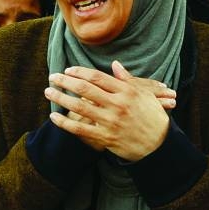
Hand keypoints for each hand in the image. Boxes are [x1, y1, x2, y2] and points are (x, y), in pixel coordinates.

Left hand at [45, 60, 172, 160]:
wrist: (159, 145)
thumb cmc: (152, 117)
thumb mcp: (145, 94)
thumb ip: (127, 79)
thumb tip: (115, 64)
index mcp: (126, 91)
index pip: (97, 77)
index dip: (80, 72)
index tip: (68, 70)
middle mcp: (117, 105)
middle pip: (84, 89)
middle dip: (65, 81)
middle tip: (53, 77)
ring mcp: (111, 121)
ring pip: (79, 107)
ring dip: (60, 98)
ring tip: (49, 92)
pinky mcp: (106, 137)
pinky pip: (80, 129)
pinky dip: (64, 122)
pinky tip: (54, 117)